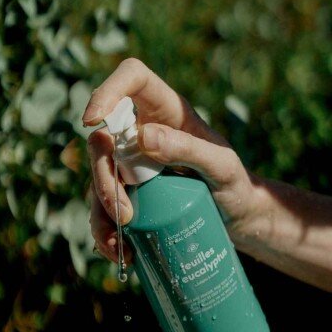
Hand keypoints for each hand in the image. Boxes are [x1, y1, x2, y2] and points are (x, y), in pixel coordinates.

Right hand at [85, 57, 261, 263]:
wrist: (238, 220)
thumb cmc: (236, 186)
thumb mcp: (222, 168)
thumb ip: (189, 149)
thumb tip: (142, 137)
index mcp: (167, 111)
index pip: (131, 79)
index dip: (107, 91)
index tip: (94, 121)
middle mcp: (142, 133)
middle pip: (102, 140)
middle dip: (102, 177)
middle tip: (124, 214)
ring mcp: (132, 165)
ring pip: (97, 177)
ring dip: (101, 211)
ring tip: (120, 244)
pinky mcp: (129, 194)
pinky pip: (103, 208)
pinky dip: (105, 232)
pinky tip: (119, 252)